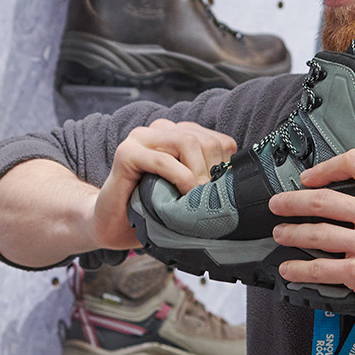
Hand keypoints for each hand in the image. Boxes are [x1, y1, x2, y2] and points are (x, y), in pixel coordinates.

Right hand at [90, 119, 236, 249]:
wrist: (111, 225)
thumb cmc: (152, 212)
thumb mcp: (187, 195)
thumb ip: (209, 182)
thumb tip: (243, 189)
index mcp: (179, 136)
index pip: (219, 140)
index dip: (225, 167)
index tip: (222, 194)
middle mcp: (162, 130)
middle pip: (205, 139)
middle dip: (213, 171)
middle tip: (209, 200)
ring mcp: (141, 137)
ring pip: (186, 141)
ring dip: (198, 173)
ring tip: (196, 198)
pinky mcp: (126, 152)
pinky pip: (162, 158)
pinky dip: (178, 177)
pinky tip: (182, 194)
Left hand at [269, 149, 354, 344]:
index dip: (326, 168)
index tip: (311, 177)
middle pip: (324, 200)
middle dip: (292, 201)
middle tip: (278, 203)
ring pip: (316, 233)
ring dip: (291, 233)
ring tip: (280, 234)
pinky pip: (320, 268)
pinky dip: (299, 270)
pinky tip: (290, 269)